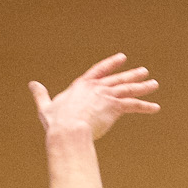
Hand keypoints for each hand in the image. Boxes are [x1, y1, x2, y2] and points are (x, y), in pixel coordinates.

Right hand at [29, 53, 160, 140]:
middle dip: (132, 75)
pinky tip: (155, 108)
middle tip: (144, 72)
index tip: (122, 58)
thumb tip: (32, 84)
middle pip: (118, 79)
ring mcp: (107, 96)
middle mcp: (96, 87)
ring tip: (154, 84)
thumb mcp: (46, 106)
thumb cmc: (56, 122)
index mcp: (82, 85)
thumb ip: (41, 94)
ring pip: (128, 89)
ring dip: (142, 87)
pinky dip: (145, 106)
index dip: (111, 64)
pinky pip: (133, 105)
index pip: (99, 71)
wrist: (68, 129)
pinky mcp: (115, 107)